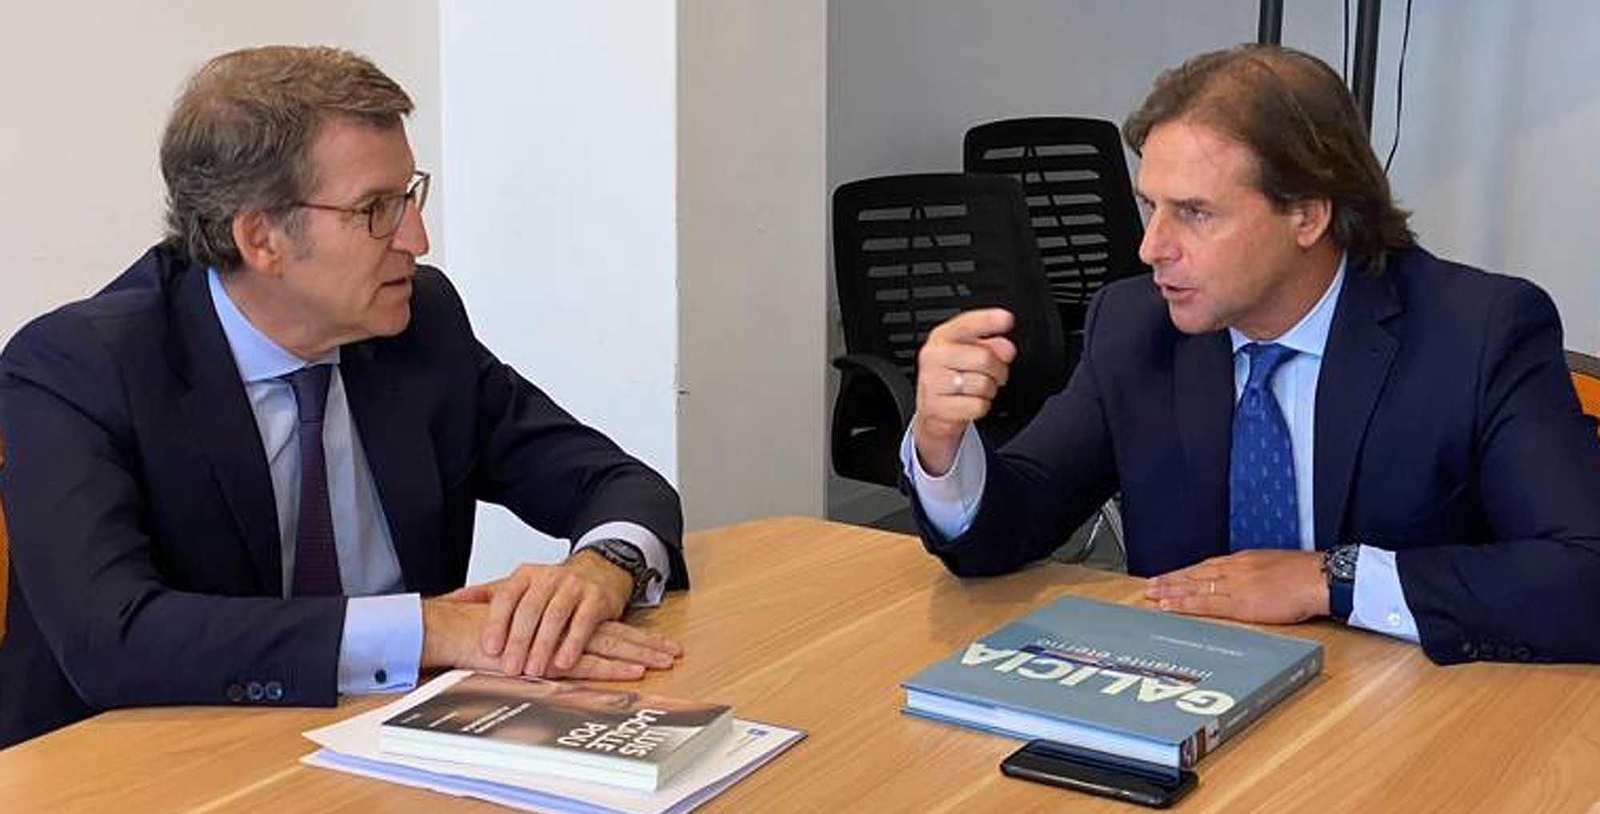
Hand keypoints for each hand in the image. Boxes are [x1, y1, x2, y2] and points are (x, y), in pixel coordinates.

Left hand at [441, 551, 660, 676]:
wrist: (600, 570)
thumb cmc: (556, 586)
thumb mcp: (522, 585)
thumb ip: (489, 594)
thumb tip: (452, 600)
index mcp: (526, 575)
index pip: (506, 597)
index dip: (497, 624)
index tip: (489, 649)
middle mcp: (549, 577)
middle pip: (530, 609)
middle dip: (519, 641)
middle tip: (511, 668)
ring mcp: (575, 586)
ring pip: (556, 616)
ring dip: (544, 646)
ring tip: (534, 670)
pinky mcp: (597, 599)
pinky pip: (583, 622)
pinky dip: (573, 644)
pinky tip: (563, 662)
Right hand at [911, 308, 1016, 474]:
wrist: (933, 411)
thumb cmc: (953, 377)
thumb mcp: (970, 354)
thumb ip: (991, 345)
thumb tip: (1006, 348)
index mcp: (942, 337)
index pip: (966, 324)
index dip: (988, 321)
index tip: (1007, 319)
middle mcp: (934, 356)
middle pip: (984, 358)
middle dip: (999, 370)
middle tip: (995, 375)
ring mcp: (932, 382)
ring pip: (983, 384)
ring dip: (989, 390)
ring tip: (978, 390)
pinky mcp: (938, 407)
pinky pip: (977, 406)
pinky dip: (981, 407)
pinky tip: (970, 403)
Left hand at [1144, 549, 1328, 623]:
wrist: (1320, 578)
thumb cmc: (1307, 574)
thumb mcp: (1276, 566)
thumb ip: (1258, 573)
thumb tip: (1251, 582)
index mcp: (1244, 560)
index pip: (1208, 566)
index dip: (1187, 573)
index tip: (1172, 577)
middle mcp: (1234, 569)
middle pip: (1195, 574)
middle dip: (1171, 580)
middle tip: (1149, 585)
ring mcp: (1234, 585)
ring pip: (1193, 587)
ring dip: (1170, 590)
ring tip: (1151, 595)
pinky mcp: (1238, 603)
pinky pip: (1204, 604)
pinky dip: (1183, 604)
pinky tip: (1169, 607)